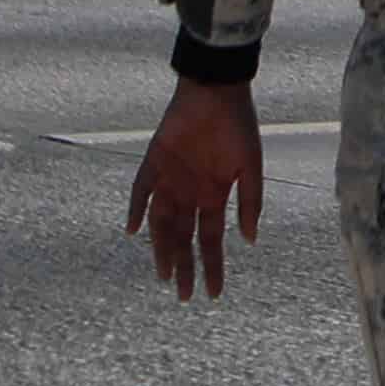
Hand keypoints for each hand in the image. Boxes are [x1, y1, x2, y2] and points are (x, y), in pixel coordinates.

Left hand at [131, 77, 264, 297]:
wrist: (217, 90)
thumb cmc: (238, 126)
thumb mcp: (251, 167)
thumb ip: (250, 203)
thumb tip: (250, 240)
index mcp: (213, 196)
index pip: (211, 241)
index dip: (213, 267)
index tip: (213, 294)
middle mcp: (190, 193)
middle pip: (184, 238)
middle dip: (184, 267)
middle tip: (182, 295)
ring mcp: (170, 179)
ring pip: (162, 222)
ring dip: (161, 247)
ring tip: (162, 273)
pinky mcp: (153, 162)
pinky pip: (141, 189)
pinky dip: (136, 208)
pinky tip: (133, 230)